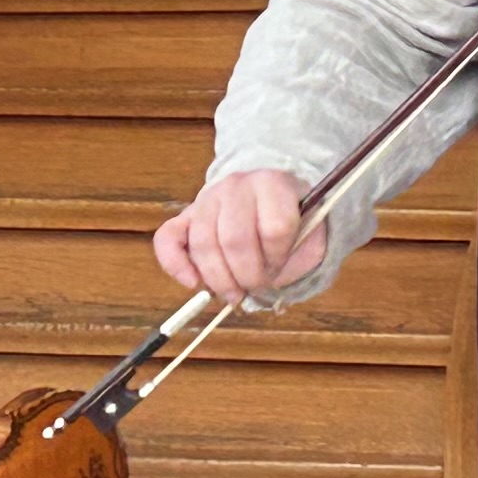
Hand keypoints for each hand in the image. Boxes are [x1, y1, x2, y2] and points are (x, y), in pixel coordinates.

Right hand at [154, 170, 324, 303]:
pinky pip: (167, 238)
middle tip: (255, 288)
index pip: (274, 228)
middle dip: (247, 275)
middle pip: (235, 239)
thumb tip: (271, 279)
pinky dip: (175, 264)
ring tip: (233, 293)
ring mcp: (206, 199)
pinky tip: (193, 283)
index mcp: (273, 184)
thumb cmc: (288, 220)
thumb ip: (301, 255)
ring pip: (204, 244)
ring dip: (219, 279)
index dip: (278, 258)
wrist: (263, 194)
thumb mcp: (310, 234)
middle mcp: (236, 185)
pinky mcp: (185, 215)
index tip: (279, 267)